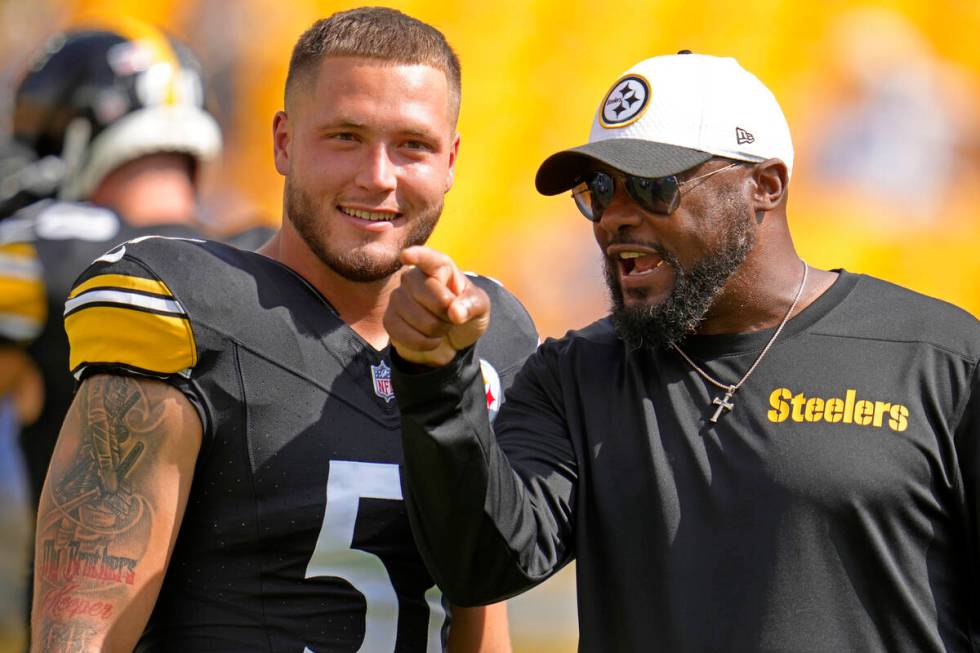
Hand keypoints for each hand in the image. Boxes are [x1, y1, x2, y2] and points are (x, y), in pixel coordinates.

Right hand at [384, 246, 490, 366]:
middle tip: (451, 317)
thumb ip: (472, 306)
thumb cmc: (465, 314)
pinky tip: (429, 339)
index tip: (406, 256)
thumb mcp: (480, 307)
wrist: (451, 340)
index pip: (427, 259)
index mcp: (439, 267)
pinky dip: (422, 343)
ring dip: (436, 330)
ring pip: (416, 317)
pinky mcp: (389, 319)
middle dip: (446, 312)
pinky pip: (402, 333)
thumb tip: (455, 312)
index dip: (417, 256)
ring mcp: (398, 297)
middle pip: (427, 292)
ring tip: (441, 327)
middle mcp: (413, 278)